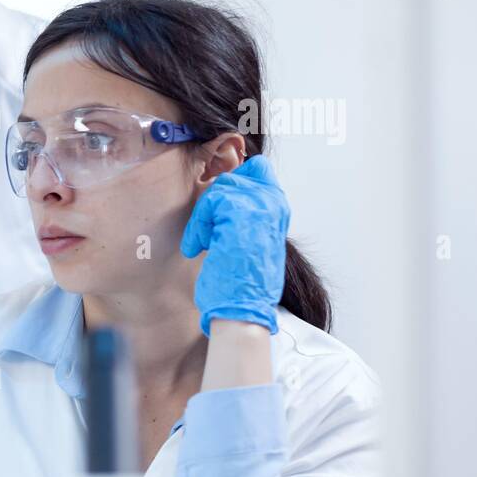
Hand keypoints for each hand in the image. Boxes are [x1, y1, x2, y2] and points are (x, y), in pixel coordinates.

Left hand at [180, 155, 289, 335]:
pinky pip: (210, 203)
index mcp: (278, 209)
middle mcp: (274, 204)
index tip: (217, 212)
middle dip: (211, 206)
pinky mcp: (241, 213)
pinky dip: (198, 227)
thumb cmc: (240, 281)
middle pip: (233, 176)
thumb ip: (245, 212)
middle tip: (208, 236)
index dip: (232, 182)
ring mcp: (260, 207)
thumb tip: (224, 189)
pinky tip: (198, 248)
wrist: (242, 308)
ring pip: (219, 188)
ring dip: (203, 219)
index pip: (258, 167)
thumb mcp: (250, 238)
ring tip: (204, 244)